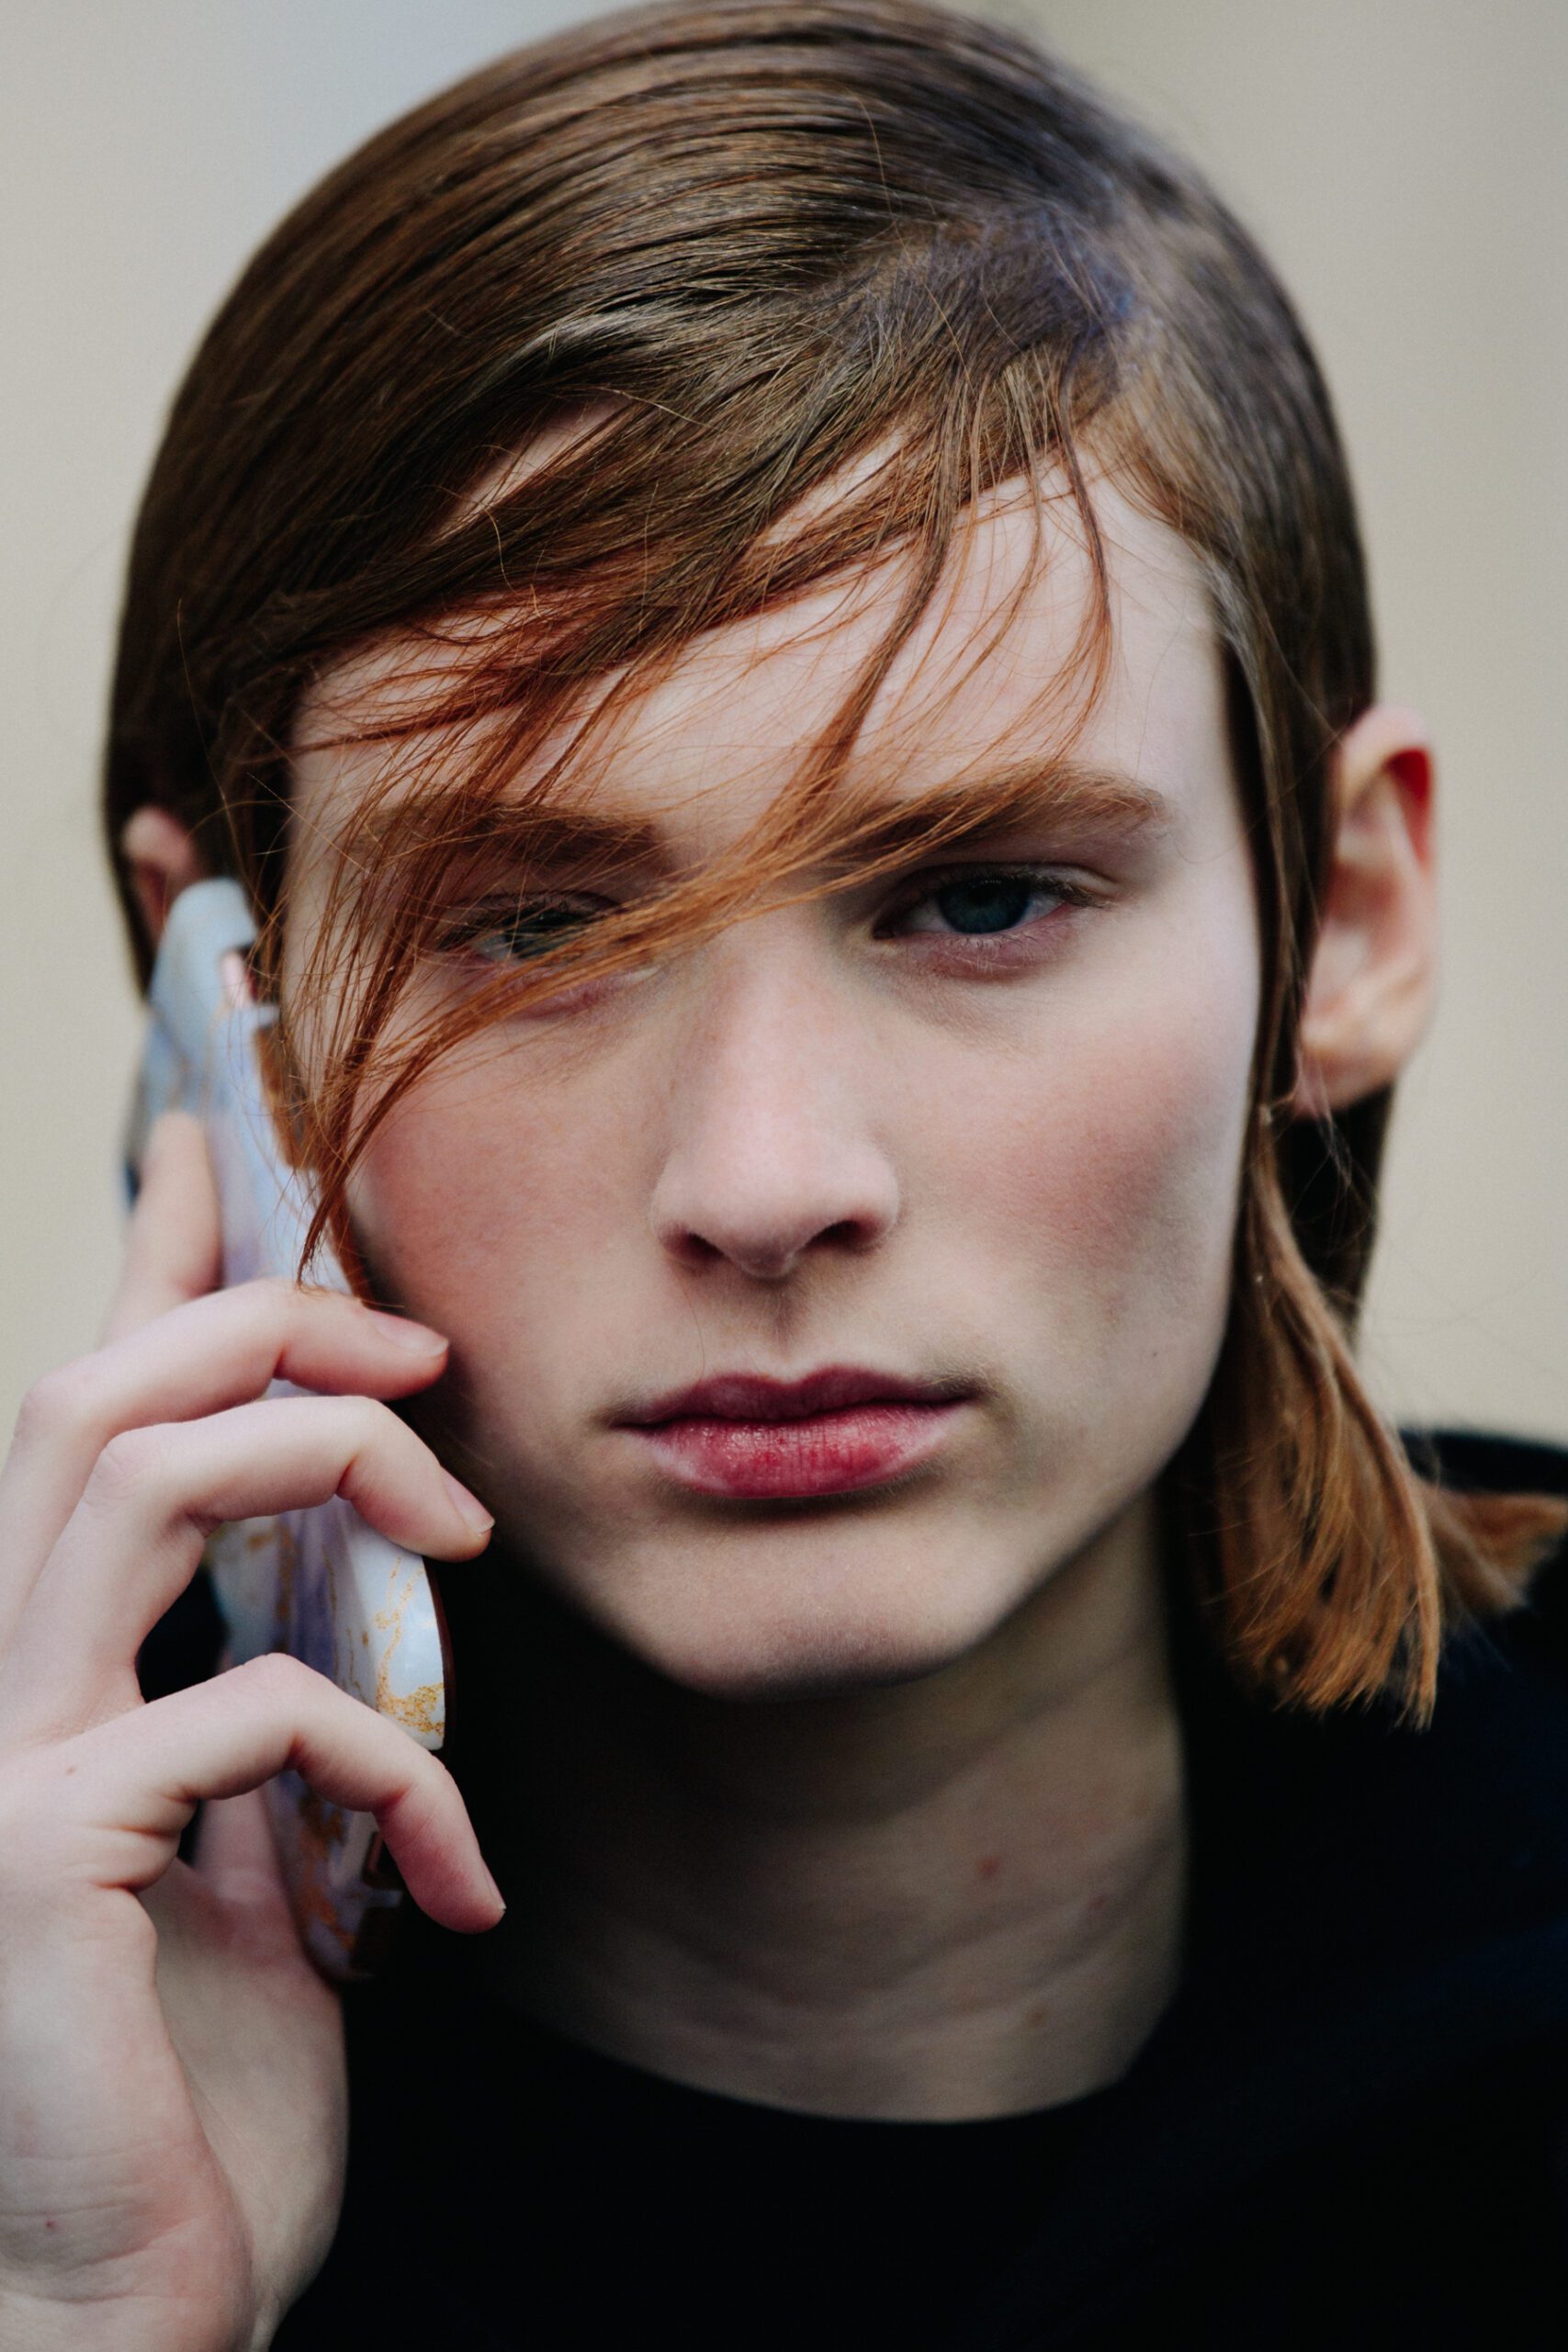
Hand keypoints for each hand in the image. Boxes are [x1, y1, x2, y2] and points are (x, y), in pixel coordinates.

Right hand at [0, 1114, 501, 2351]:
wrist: (127, 2313)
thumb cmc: (194, 2090)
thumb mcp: (266, 1851)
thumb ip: (279, 1702)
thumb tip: (367, 1577)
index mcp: (49, 1667)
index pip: (86, 1403)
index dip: (144, 1251)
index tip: (216, 1127)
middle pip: (93, 1391)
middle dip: (261, 1317)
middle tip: (420, 1350)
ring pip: (127, 1473)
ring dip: (325, 1456)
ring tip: (458, 1528)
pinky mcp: (39, 1858)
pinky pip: (249, 1708)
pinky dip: (395, 1761)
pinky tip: (454, 1878)